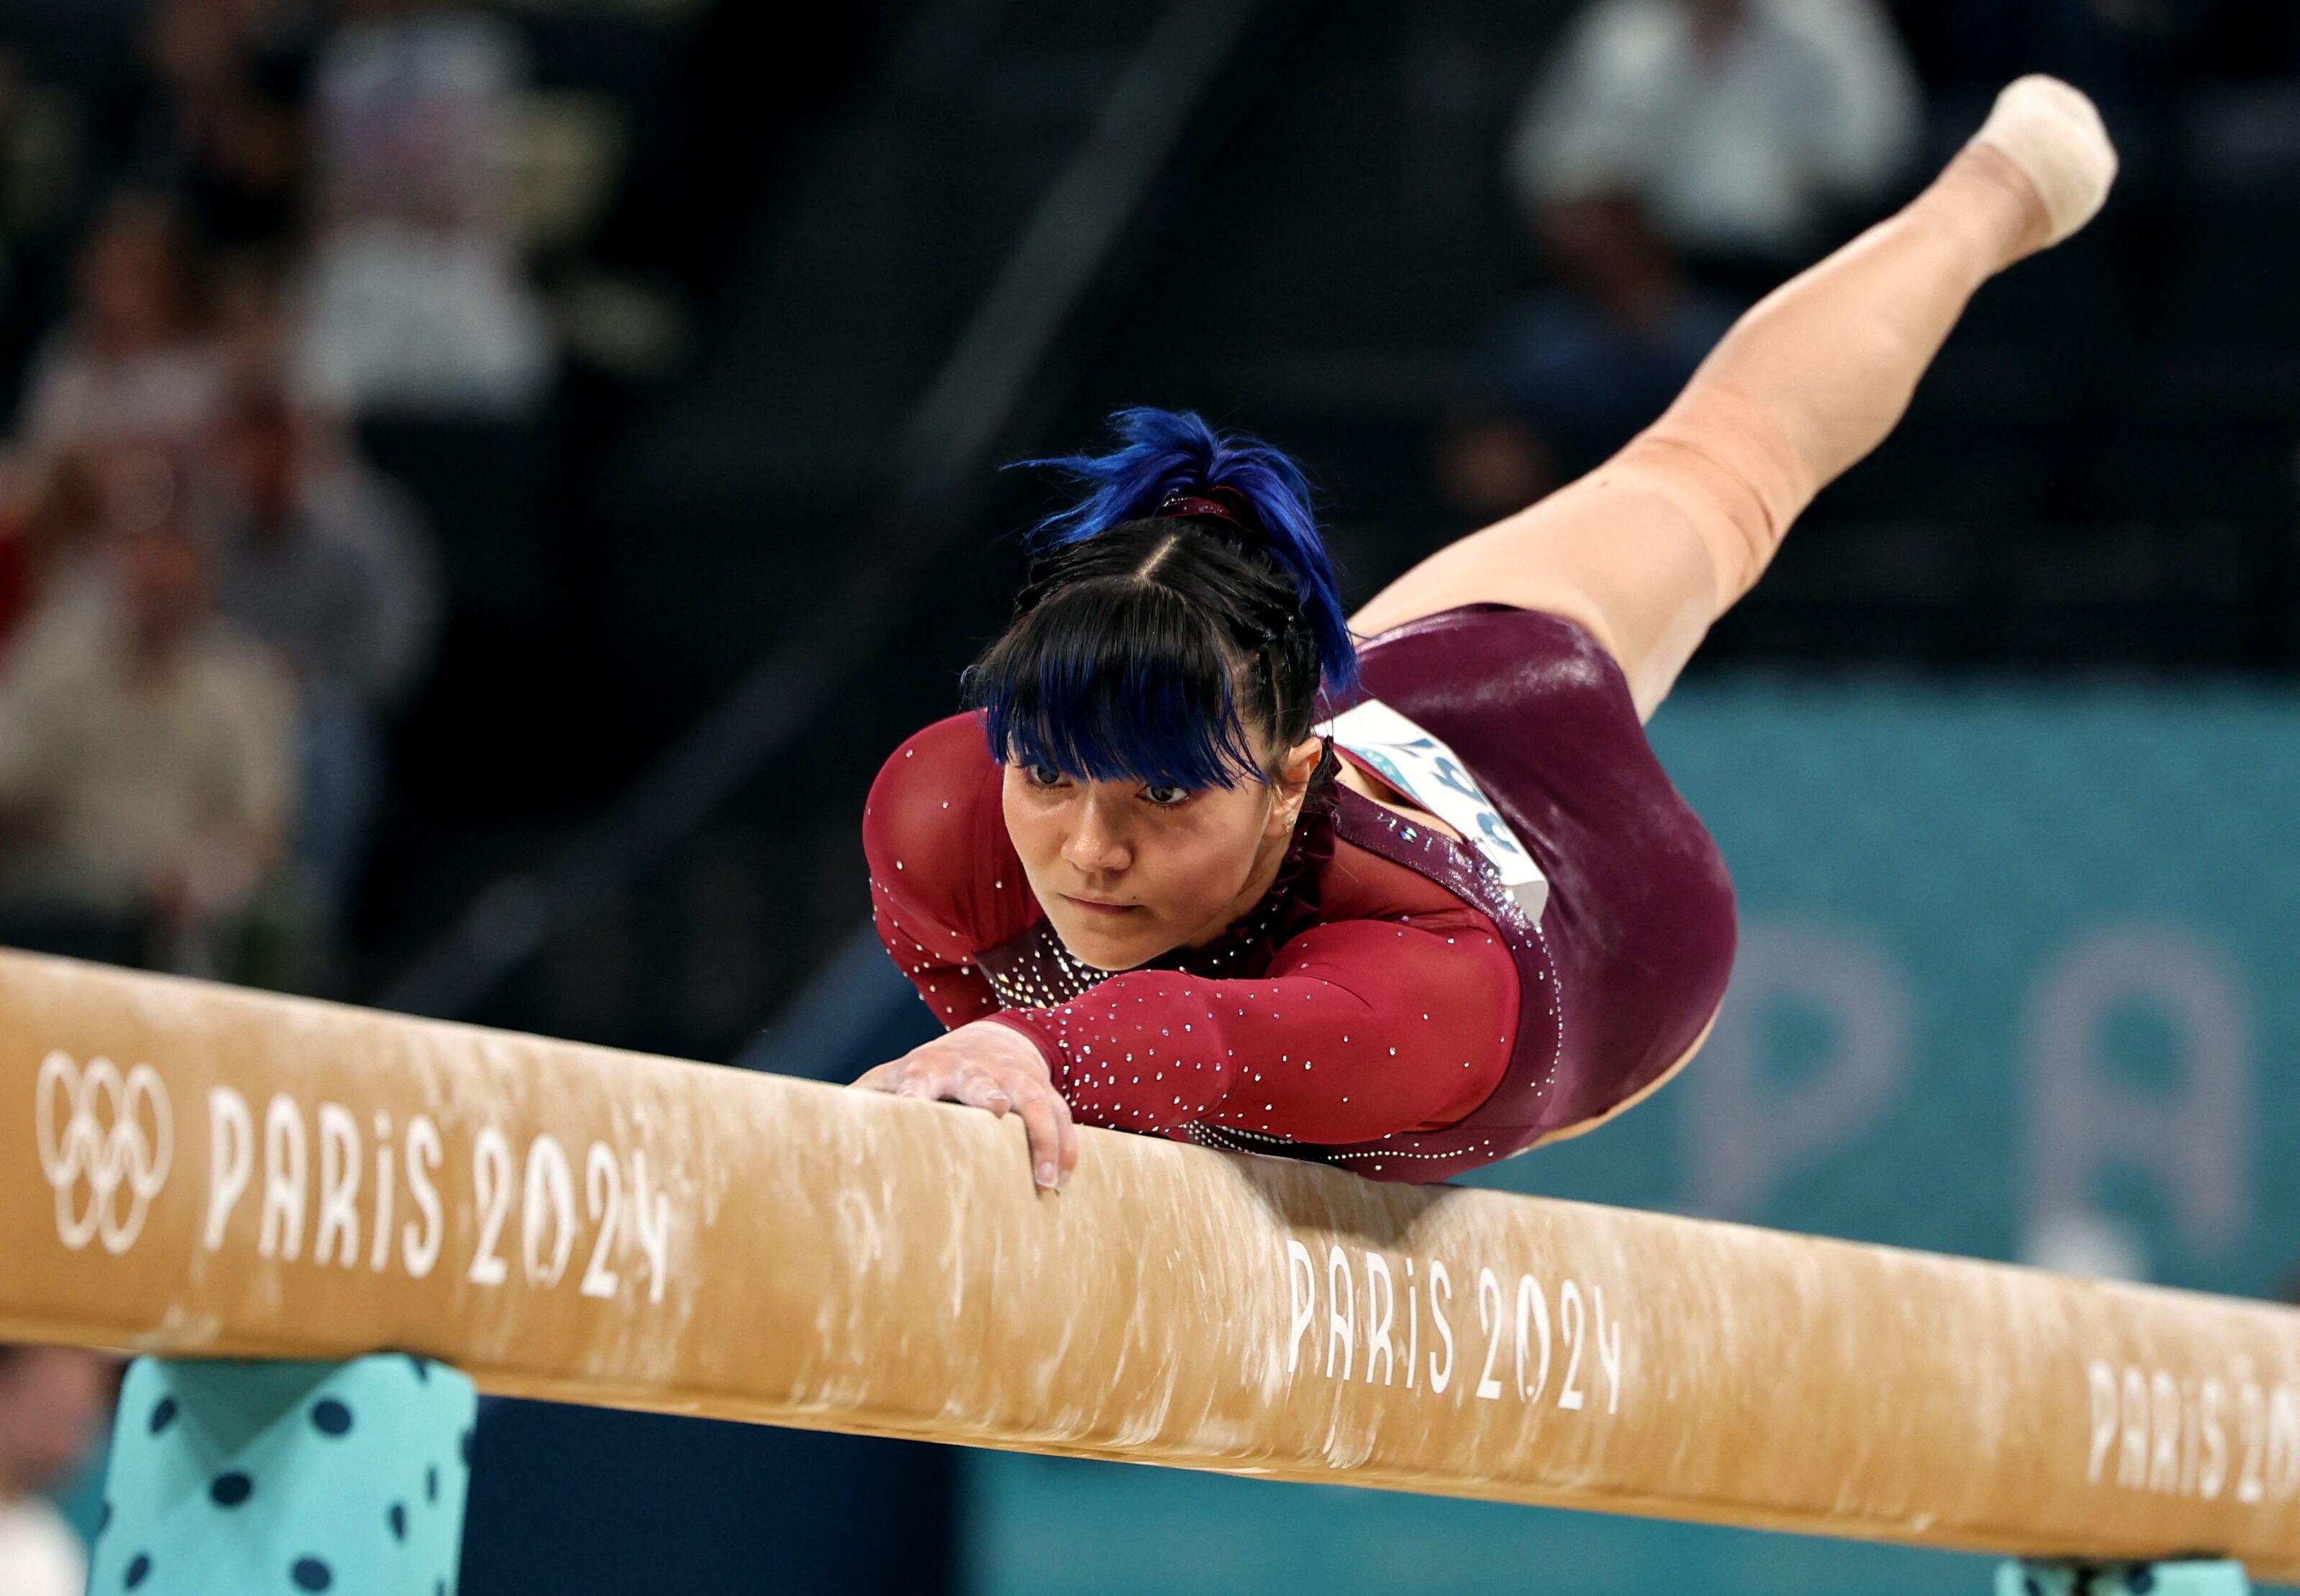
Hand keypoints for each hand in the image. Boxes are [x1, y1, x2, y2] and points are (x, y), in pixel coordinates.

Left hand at [851, 1020, 1078, 1190]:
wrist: (994, 1038)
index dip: (914, 1092)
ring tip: (1047, 1181)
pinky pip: (1063, 1116)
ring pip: (1037, 1102)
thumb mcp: (893, 1077)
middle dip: (990, 1092)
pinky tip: (1065, 1181)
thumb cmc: (930, 1070)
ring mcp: (1014, 1078)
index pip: (917, 1079)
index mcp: (929, 1069)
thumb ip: (864, 1099)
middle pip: (984, 1079)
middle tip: (1000, 1112)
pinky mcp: (1043, 1089)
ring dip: (1045, 1138)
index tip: (911, 1107)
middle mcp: (975, 1069)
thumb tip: (817, 1127)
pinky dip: (1067, 1148)